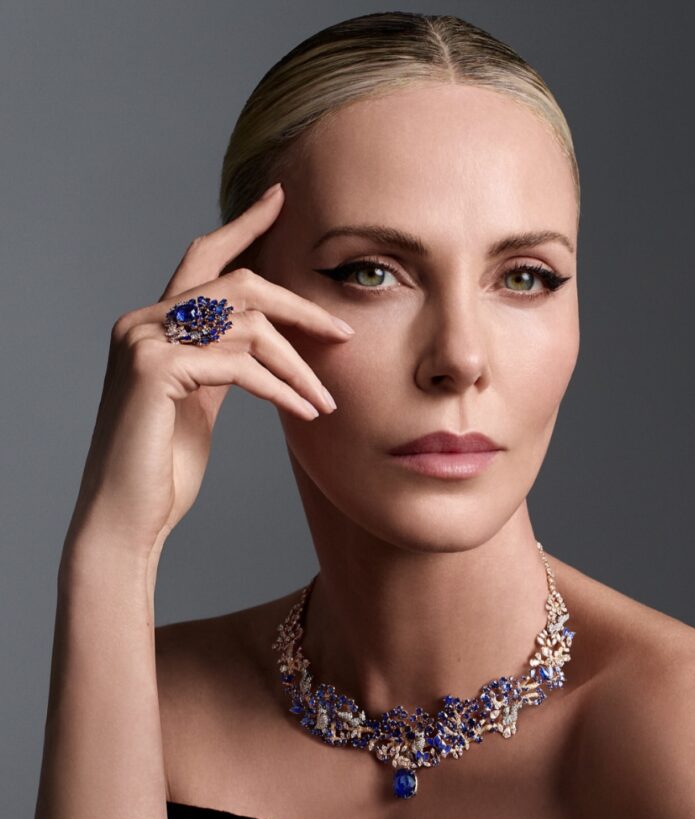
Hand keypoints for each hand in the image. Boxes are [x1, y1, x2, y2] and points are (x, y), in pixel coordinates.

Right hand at [64, 183, 351, 559]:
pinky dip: (282, 388)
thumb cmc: (164, 467)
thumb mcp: (201, 402)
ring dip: (298, 364)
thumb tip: (266, 342)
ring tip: (326, 400)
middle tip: (342, 331)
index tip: (281, 201)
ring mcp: (143, 342)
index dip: (243, 226)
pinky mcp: (154, 370)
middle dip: (298, 306)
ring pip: (246, 326)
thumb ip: (223, 363)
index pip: (202, 258)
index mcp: (154, 325)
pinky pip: (239, 364)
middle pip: (236, 284)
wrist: (127, 516)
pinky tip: (306, 412)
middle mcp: (143, 322)